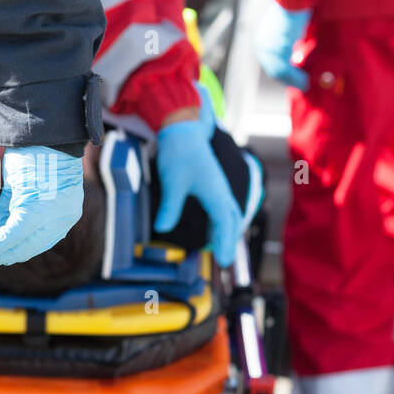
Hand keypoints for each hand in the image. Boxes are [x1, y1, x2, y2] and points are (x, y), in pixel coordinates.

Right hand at [0, 147, 83, 270]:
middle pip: (21, 252)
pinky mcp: (34, 212)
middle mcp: (62, 221)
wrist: (43, 126)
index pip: (32, 245)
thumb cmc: (34, 149)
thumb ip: (11, 211)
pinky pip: (7, 238)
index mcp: (63, 215)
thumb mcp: (23, 186)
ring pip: (12, 249)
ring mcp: (51, 219)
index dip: (4, 252)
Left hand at [154, 117, 242, 266]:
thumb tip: (161, 228)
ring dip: (227, 232)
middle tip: (224, 262)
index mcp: (215, 193)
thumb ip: (170, 207)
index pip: (224, 223)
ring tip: (221, 250)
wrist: (184, 130)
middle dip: (230, 242)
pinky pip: (223, 207)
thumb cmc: (179, 154)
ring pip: (230, 214)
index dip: (225, 243)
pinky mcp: (214, 184)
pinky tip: (213, 229)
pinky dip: (222, 221)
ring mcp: (219, 187)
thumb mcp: (172, 182)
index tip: (224, 262)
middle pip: (232, 221)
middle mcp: (222, 191)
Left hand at [254, 4, 311, 90]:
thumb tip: (301, 49)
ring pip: (279, 72)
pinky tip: (305, 81)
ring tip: (305, 84)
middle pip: (273, 70)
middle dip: (288, 79)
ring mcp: (268, 50)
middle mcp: (262, 46)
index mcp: (263, 39)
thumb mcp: (291, 25)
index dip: (283, 71)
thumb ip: (293, 38)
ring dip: (294, 80)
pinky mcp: (276, 51)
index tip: (294, 77)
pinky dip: (296, 78)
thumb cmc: (295, 6)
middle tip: (301, 83)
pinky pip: (285, 71)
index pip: (271, 61)